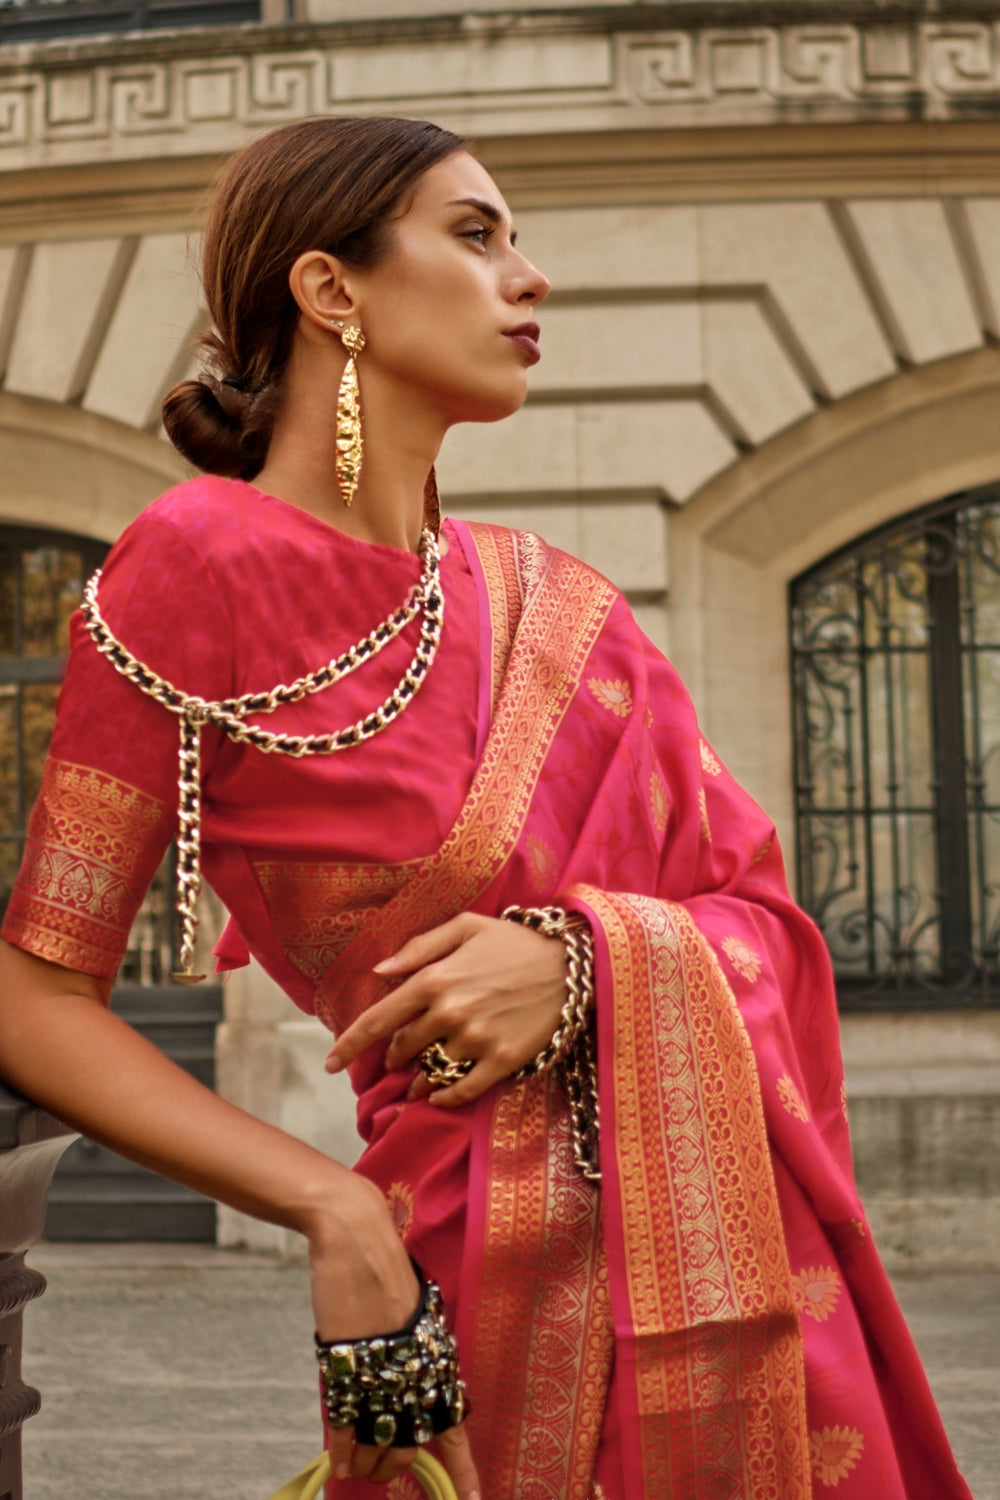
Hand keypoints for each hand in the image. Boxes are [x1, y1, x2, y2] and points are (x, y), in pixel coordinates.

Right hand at [307, 1180, 479, 1492]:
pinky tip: (338, 1465)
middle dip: (395, 1465)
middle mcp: (412, 1374)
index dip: (464, 1472)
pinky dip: (342, 1451)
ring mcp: (379, 1373)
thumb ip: (419, 1353)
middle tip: (384, 1471)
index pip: (454, 1431)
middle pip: (408, 1444)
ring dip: (367, 1463)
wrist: (358, 1239)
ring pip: (377, 1441)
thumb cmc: (387, 1270)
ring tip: (359, 1469)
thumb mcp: (416, 1315)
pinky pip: (345, 1426)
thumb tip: (418, 1384)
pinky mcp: (346, 1367)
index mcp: (436, 1360)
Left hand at [325, 912, 566, 1106]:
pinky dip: (445, 1098)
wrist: (573, 964)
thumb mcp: (466, 927)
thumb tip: (380, 969)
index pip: (378, 1020)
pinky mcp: (502, 1061)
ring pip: (430, 1073)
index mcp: (435, 979)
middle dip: (395, 1055)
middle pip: (403, 1049)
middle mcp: (450, 1013)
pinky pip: (463, 1091)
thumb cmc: (515, 942)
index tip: (330, 1063)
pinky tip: (438, 1096)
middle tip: (400, 1053)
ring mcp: (477, 1040)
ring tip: (416, 1081)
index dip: (349, 1045)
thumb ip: (420, 947)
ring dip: (418, 1079)